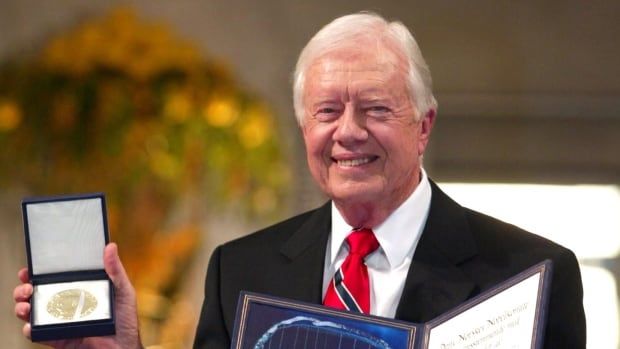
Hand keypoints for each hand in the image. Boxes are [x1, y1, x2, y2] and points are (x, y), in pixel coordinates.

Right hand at [14, 243, 142, 348]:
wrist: (123, 347)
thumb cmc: (125, 318)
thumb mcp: (123, 290)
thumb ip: (115, 270)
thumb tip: (110, 247)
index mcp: (78, 289)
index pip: (54, 278)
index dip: (39, 272)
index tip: (31, 268)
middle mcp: (66, 303)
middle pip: (37, 293)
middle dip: (24, 289)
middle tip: (28, 288)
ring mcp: (60, 321)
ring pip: (33, 312)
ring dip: (22, 307)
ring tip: (26, 306)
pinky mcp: (58, 338)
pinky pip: (39, 334)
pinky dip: (30, 330)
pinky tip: (30, 325)